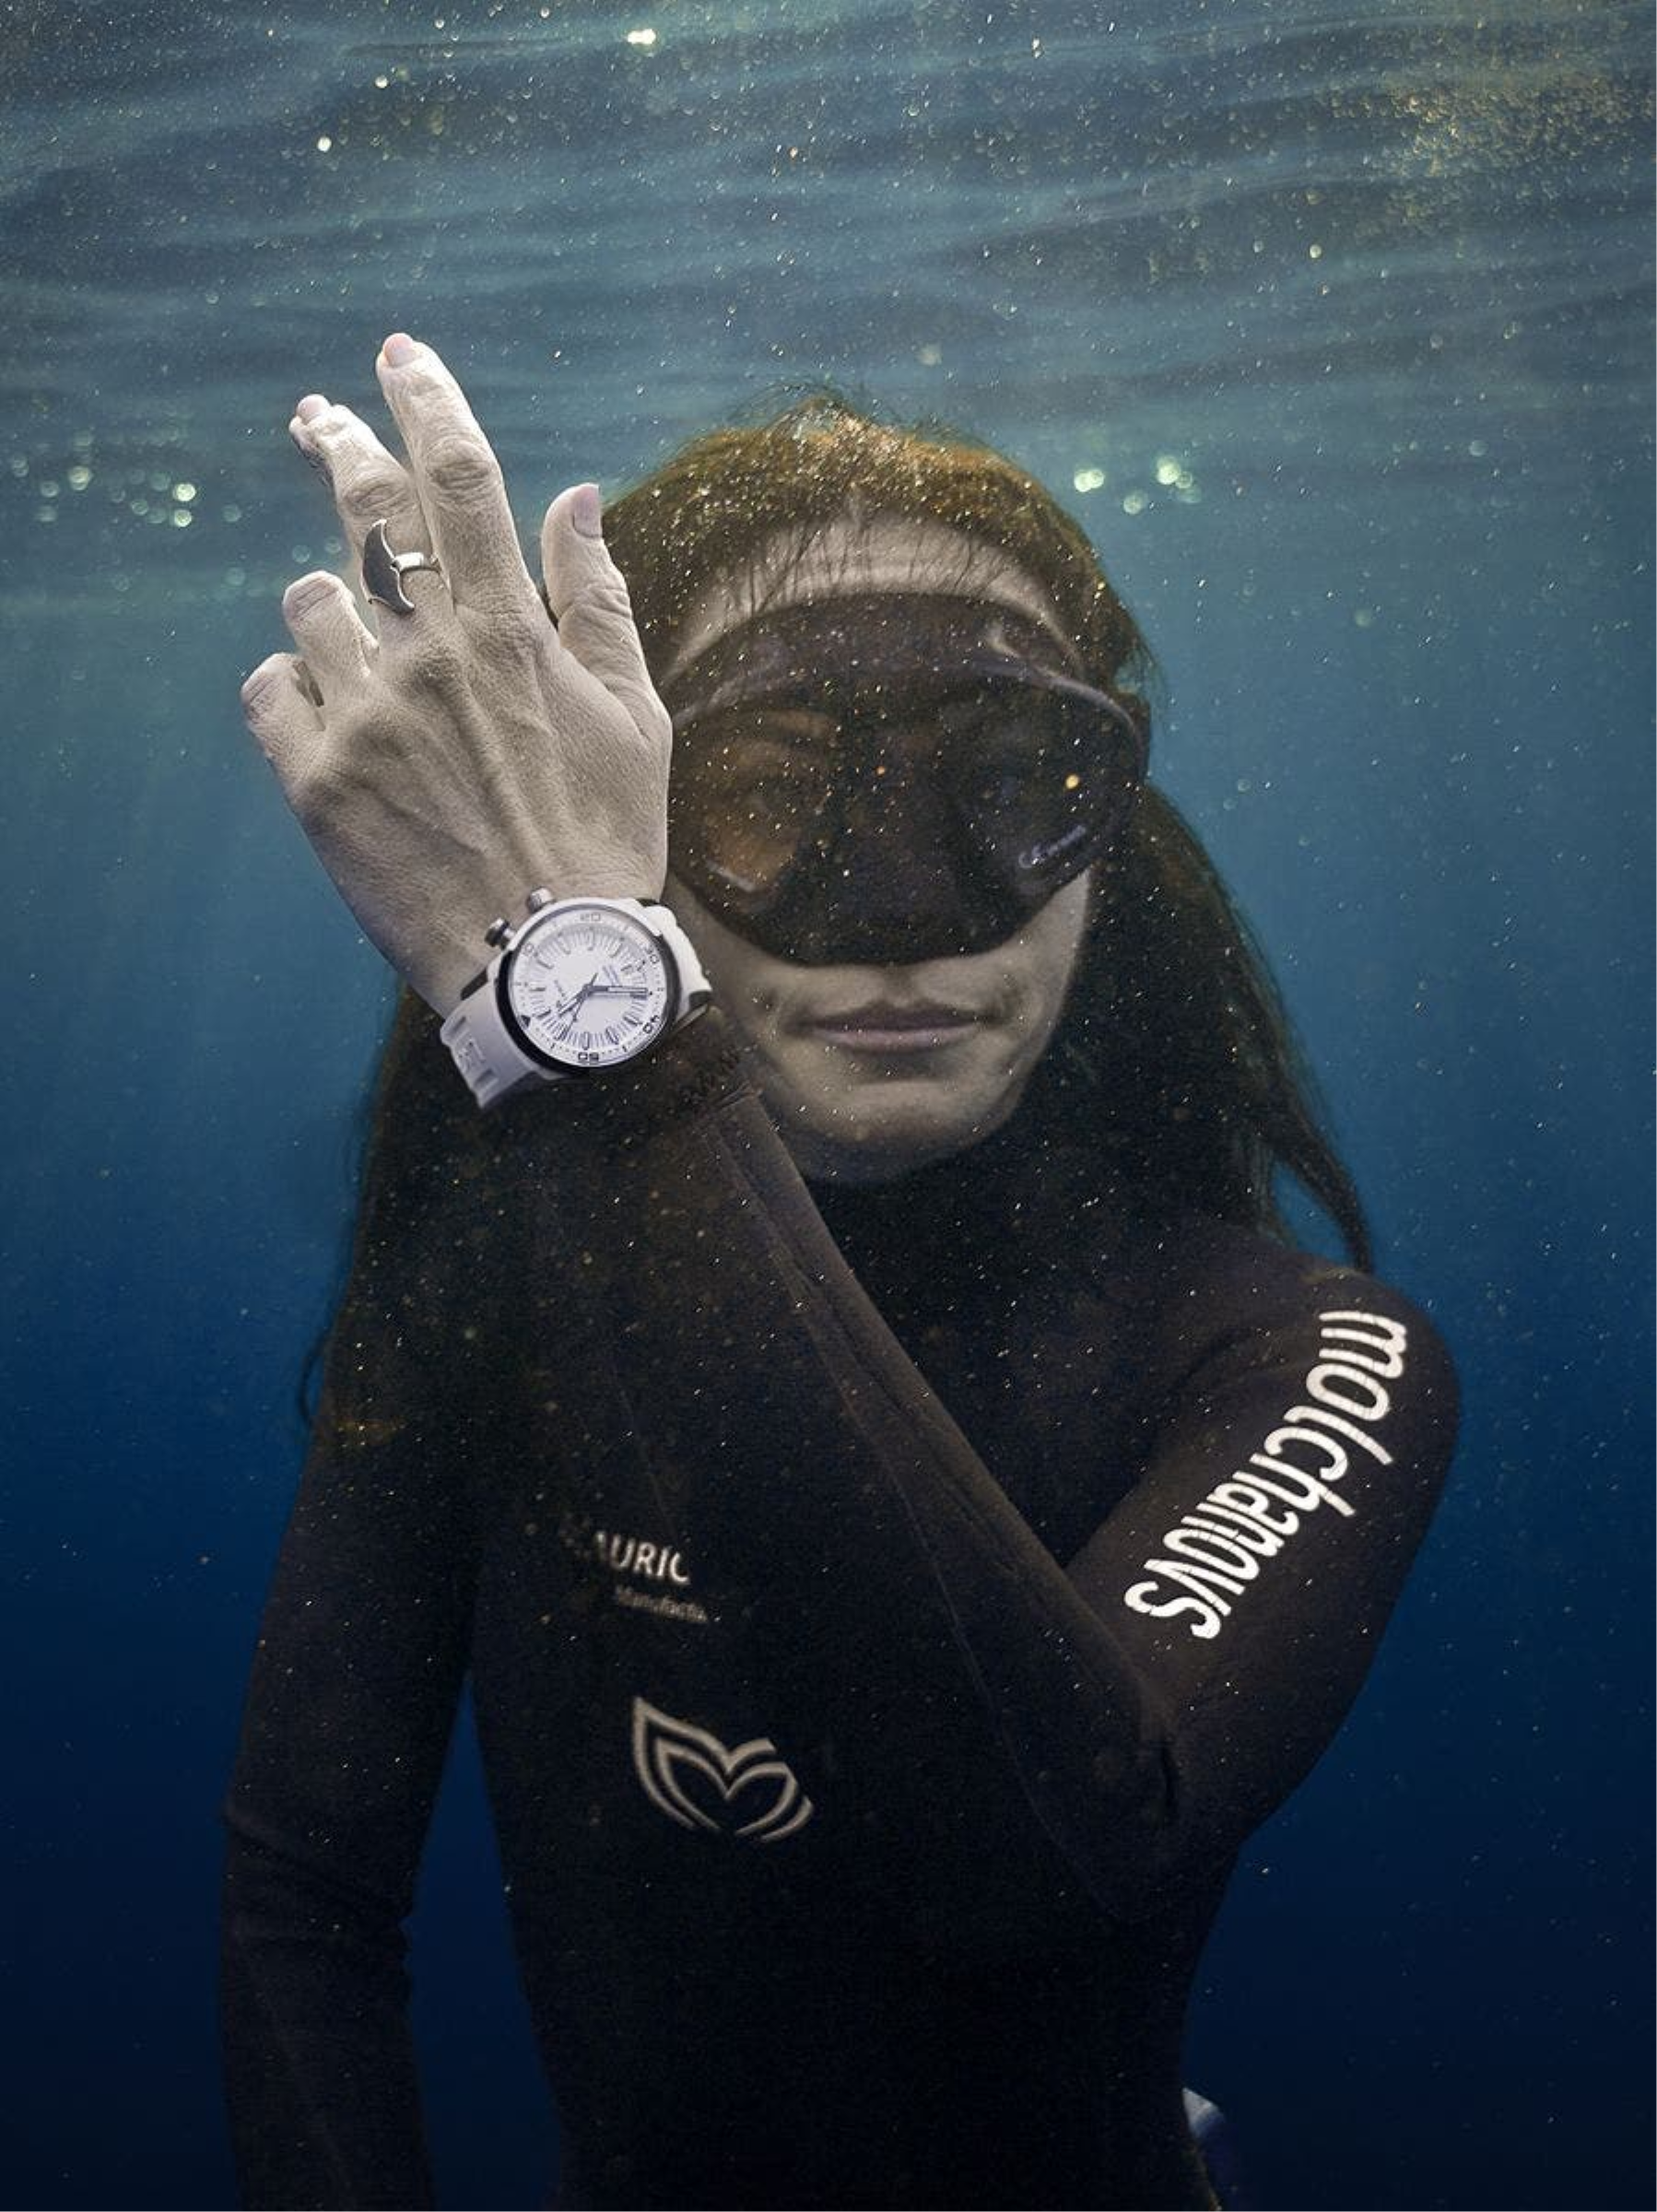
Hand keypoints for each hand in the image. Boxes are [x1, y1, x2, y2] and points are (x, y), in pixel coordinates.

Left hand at [238, 333, 670, 1014]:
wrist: (549, 967)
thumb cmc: (606, 840)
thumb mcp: (631, 717)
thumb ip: (594, 600)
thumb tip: (575, 495)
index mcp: (509, 634)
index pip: (461, 481)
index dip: (427, 402)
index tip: (400, 357)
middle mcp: (429, 659)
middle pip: (366, 512)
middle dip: (338, 444)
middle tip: (316, 415)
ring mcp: (363, 718)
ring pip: (308, 604)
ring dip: (334, 614)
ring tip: (369, 667)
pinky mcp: (314, 782)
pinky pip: (268, 691)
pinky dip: (293, 694)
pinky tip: (335, 727)